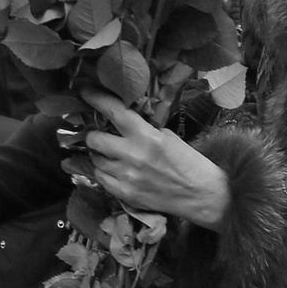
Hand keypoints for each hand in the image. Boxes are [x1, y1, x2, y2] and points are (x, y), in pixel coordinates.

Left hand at [82, 89, 230, 228]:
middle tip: (101, 134)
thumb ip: (145, 129)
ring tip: (110, 155)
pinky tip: (115, 171)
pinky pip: (101, 178)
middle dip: (94, 134)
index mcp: (146, 136)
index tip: (84, 92)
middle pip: (94, 138)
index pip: (113, 111)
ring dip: (100, 155)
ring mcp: (126, 176)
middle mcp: (132, 155)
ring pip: (95, 159)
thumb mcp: (169, 138)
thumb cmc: (190, 163)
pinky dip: (105, 172)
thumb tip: (124, 121)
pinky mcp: (125, 194)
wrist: (202, 195)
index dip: (95, 98)